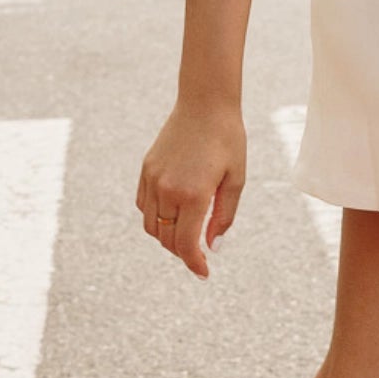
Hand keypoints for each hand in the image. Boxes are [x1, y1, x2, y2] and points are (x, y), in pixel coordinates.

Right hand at [136, 100, 246, 278]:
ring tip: (185, 236)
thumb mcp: (236, 181)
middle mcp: (167, 190)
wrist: (205, 104)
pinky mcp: (146, 170)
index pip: (186, 244)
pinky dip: (154, 218)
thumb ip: (223, 217)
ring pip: (150, 225)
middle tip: (199, 255)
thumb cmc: (228, 141)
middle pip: (166, 239)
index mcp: (193, 195)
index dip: (194, 264)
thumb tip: (212, 247)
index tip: (204, 273)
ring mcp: (152, 180)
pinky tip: (171, 216)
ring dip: (166, 238)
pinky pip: (142, 205)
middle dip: (182, 253)